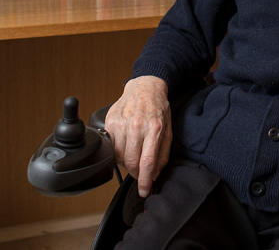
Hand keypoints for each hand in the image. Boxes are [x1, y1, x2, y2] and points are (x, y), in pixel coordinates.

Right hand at [104, 76, 172, 197]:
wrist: (144, 87)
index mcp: (154, 128)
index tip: (143, 191)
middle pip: (131, 162)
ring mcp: (121, 123)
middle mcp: (136, 125)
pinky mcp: (110, 122)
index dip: (144, 180)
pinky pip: (111, 147)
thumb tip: (154, 174)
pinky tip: (126, 143)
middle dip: (136, 173)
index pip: (147, 162)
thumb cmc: (158, 108)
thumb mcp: (169, 129)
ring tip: (135, 152)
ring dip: (127, 162)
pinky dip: (118, 151)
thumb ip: (163, 154)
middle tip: (140, 172)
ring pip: (119, 157)